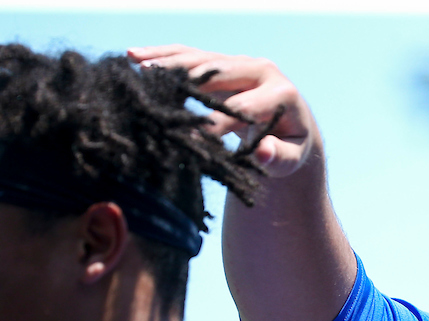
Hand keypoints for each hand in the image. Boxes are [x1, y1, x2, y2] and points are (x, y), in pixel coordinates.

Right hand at [128, 44, 318, 177]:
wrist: (293, 124)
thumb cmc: (290, 146)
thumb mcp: (292, 157)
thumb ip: (279, 156)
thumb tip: (262, 152)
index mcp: (280, 92)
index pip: (241, 106)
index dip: (215, 122)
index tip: (190, 138)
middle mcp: (259, 69)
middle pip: (216, 72)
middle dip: (184, 80)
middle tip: (152, 88)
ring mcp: (238, 62)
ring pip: (199, 59)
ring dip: (167, 62)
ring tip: (136, 65)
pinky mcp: (221, 63)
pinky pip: (189, 56)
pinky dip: (163, 56)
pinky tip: (135, 56)